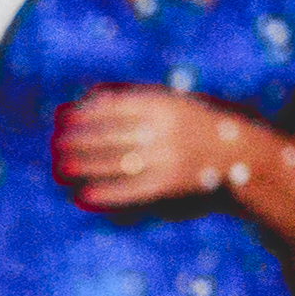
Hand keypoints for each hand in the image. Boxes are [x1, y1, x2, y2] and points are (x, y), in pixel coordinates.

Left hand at [52, 89, 251, 212]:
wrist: (239, 155)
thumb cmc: (195, 126)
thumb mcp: (171, 103)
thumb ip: (136, 101)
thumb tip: (88, 100)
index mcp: (163, 104)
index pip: (112, 107)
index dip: (82, 113)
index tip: (61, 118)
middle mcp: (163, 130)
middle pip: (108, 135)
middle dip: (76, 141)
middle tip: (54, 145)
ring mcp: (167, 159)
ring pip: (114, 163)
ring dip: (83, 166)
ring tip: (59, 168)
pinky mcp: (170, 185)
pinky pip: (130, 190)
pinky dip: (105, 193)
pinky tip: (83, 196)